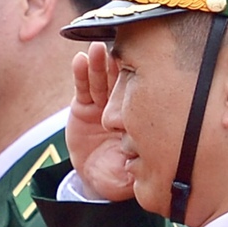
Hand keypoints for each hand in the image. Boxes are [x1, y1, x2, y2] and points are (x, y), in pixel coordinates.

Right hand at [66, 42, 136, 201]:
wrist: (95, 178)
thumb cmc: (118, 176)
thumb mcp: (131, 177)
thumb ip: (138, 169)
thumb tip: (147, 166)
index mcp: (137, 119)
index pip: (140, 95)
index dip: (138, 81)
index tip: (141, 65)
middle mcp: (121, 107)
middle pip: (120, 81)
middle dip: (117, 65)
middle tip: (117, 48)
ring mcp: (102, 105)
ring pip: (101, 80)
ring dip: (99, 64)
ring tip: (97, 49)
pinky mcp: (83, 106)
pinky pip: (82, 88)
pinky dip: (81, 73)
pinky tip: (79, 60)